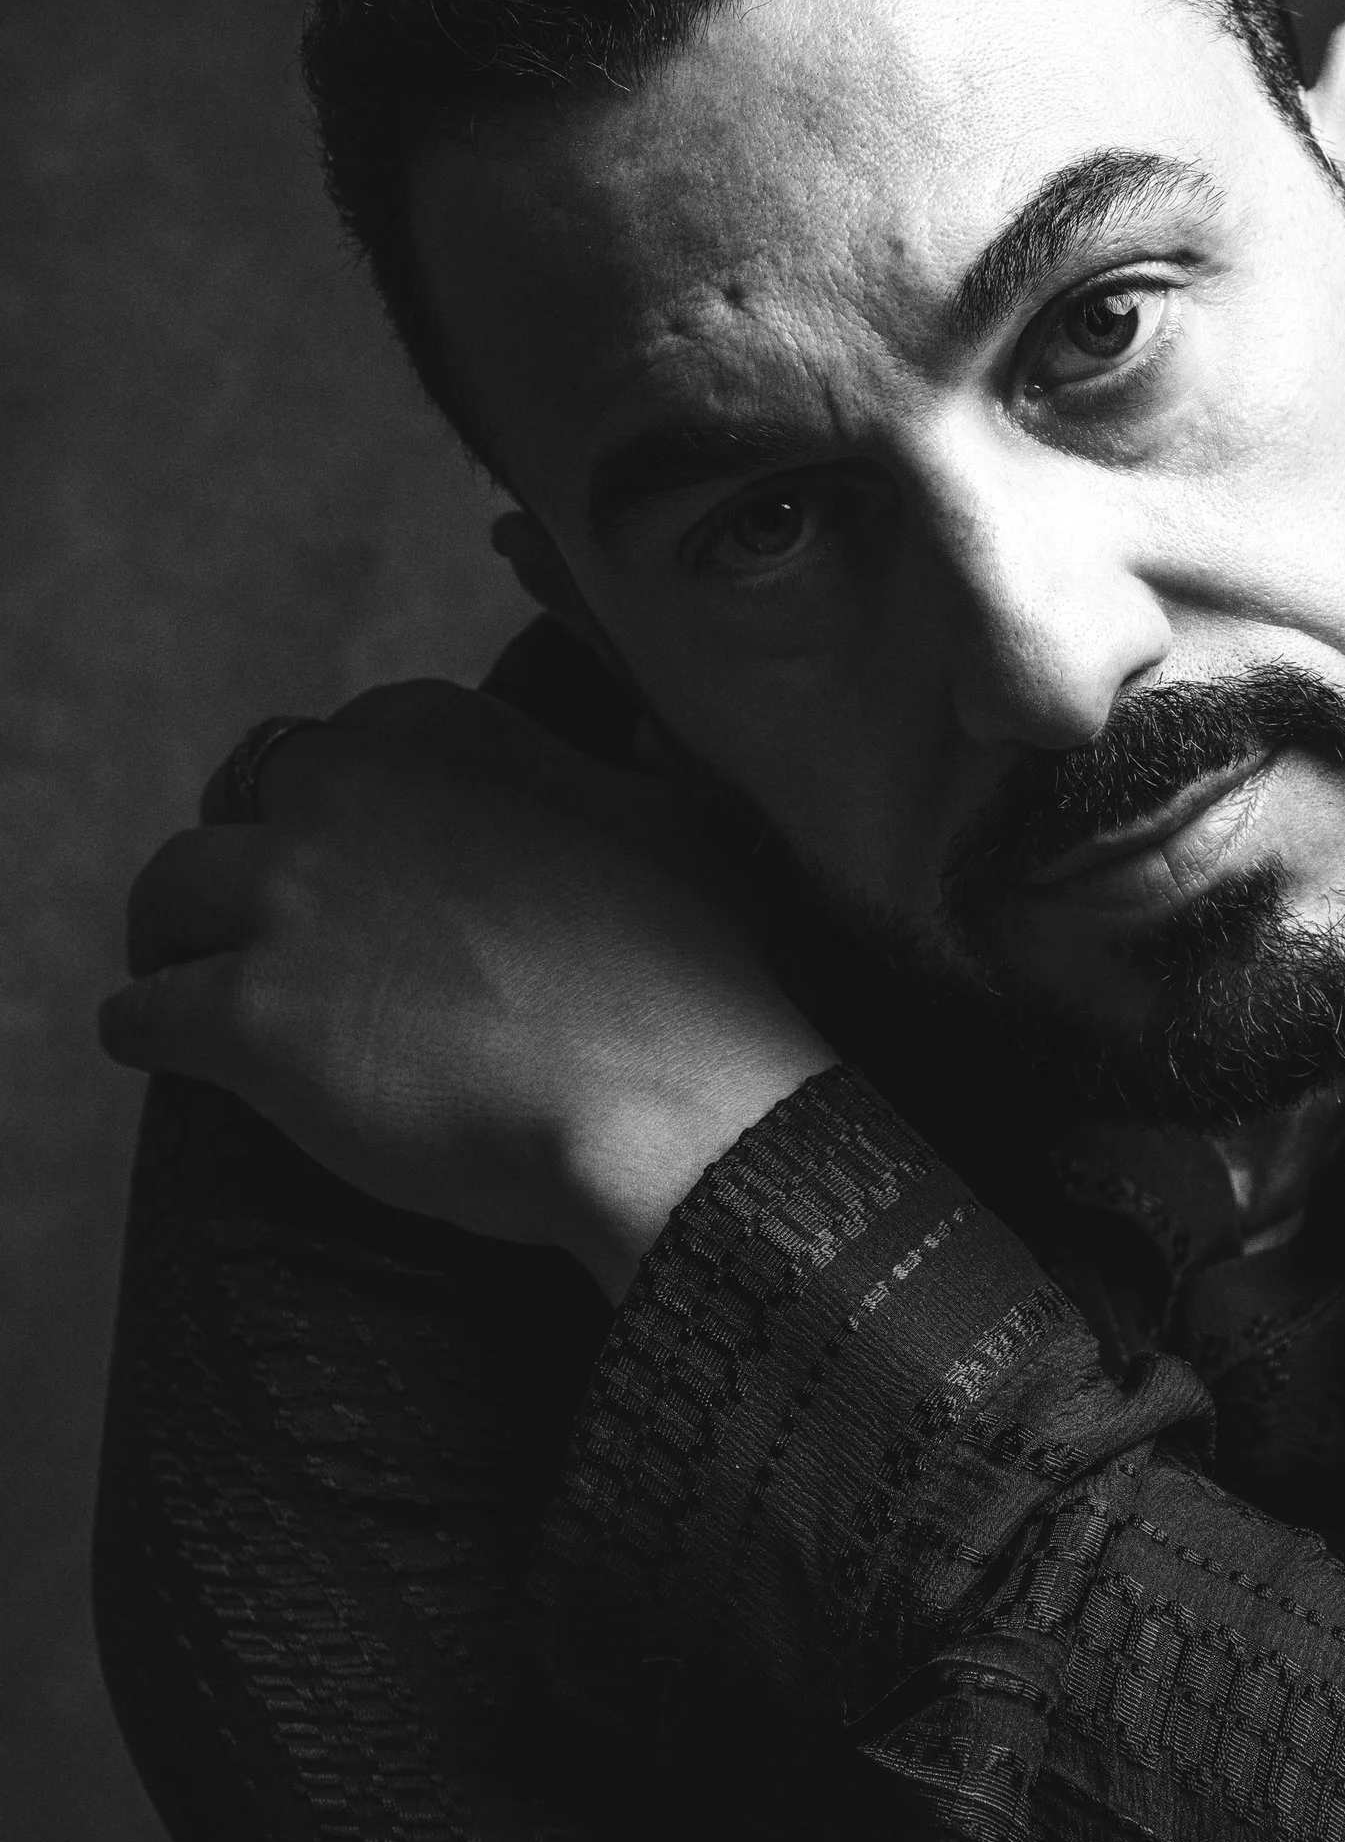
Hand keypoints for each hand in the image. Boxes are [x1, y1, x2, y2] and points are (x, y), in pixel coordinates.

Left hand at [97, 682, 832, 1298]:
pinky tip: (186, 1061)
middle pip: (238, 809)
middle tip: (286, 940)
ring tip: (208, 995)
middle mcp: (350, 792)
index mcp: (444, 734)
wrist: (683, 1107)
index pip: (335, 749)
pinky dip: (153, 1035)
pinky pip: (139, 1013)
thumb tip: (606, 763)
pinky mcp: (248, 1015)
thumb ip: (600, 777)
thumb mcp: (676, 820)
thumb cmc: (707, 980)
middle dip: (254, 872)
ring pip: (165, 896)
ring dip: (180, 943)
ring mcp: (292, 901)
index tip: (364, 878)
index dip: (341, 820)